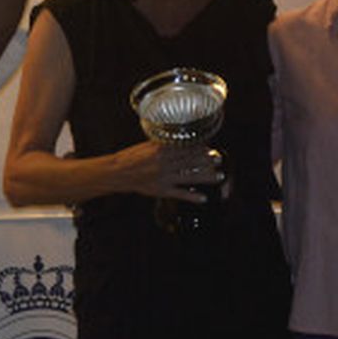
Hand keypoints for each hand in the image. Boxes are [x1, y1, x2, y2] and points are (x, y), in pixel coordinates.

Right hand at [107, 142, 222, 201]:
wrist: (118, 172)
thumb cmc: (131, 157)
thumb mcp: (147, 145)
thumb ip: (162, 144)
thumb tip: (177, 141)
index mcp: (161, 151)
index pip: (185, 149)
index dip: (199, 148)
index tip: (209, 148)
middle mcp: (165, 164)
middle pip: (191, 162)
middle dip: (207, 161)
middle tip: (219, 160)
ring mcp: (164, 178)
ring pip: (189, 177)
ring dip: (206, 177)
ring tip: (219, 176)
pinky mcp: (162, 190)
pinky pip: (180, 194)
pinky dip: (192, 196)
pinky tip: (203, 198)